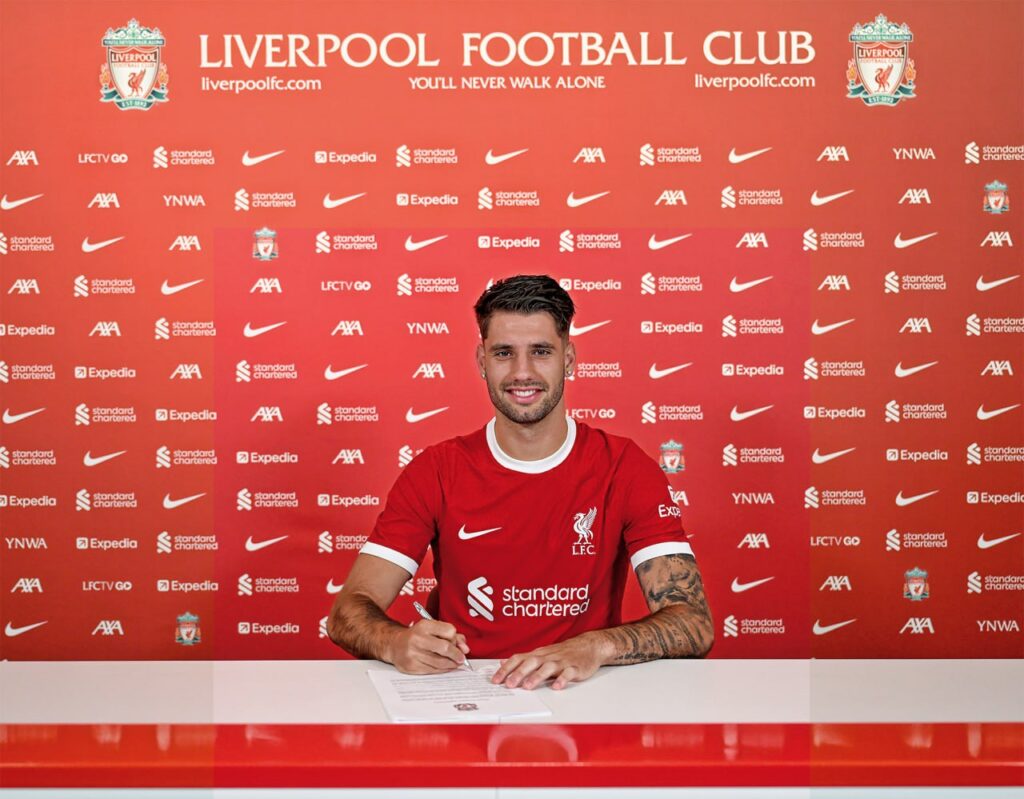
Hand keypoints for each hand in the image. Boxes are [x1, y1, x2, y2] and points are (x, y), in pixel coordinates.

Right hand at [386, 620, 468, 673]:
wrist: (395, 644)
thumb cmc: (417, 636)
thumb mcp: (432, 629)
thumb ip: (451, 635)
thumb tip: (465, 648)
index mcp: (424, 625)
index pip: (449, 631)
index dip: (455, 638)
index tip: (456, 643)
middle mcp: (417, 638)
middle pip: (445, 648)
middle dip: (456, 655)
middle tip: (461, 658)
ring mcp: (413, 653)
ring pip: (440, 662)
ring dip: (451, 664)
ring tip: (455, 663)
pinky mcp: (411, 666)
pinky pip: (432, 670)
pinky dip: (442, 670)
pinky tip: (444, 667)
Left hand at [492, 633, 608, 690]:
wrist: (588, 646)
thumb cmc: (563, 652)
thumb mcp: (541, 653)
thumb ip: (523, 659)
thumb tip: (503, 662)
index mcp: (538, 654)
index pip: (519, 659)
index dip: (506, 669)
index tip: (496, 680)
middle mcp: (548, 657)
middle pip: (531, 662)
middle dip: (519, 673)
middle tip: (509, 684)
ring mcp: (562, 662)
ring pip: (548, 667)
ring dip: (537, 676)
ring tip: (528, 686)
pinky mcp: (575, 668)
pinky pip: (568, 673)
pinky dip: (562, 679)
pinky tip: (557, 686)